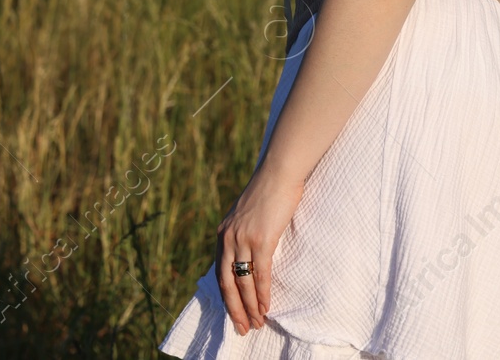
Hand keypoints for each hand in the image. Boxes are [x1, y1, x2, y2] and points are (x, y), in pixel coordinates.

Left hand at [215, 167, 304, 334]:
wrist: (279, 172)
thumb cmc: (268, 191)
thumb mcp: (246, 214)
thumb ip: (242, 232)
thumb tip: (247, 252)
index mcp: (222, 233)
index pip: (220, 272)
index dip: (227, 295)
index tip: (234, 312)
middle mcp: (228, 238)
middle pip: (227, 283)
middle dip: (234, 309)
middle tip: (241, 328)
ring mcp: (244, 239)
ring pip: (243, 282)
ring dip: (250, 306)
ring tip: (256, 322)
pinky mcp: (262, 239)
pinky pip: (260, 273)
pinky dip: (262, 293)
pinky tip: (266, 306)